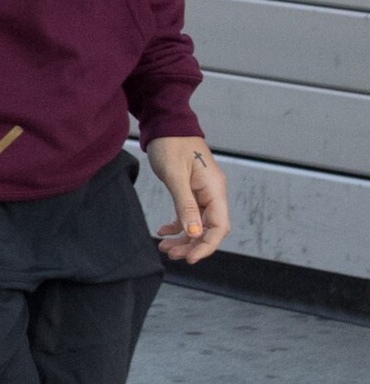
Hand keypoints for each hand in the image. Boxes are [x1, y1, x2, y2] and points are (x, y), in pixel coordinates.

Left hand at [146, 137, 229, 264]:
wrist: (165, 124)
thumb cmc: (171, 144)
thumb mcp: (175, 175)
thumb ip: (185, 205)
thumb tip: (195, 232)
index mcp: (214, 189)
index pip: (219, 226)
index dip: (207, 245)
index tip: (190, 258)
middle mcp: (212, 192)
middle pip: (209, 228)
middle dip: (192, 245)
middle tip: (172, 254)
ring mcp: (203, 192)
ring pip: (198, 224)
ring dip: (184, 238)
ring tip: (164, 247)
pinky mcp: (191, 191)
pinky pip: (189, 214)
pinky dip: (178, 225)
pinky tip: (163, 231)